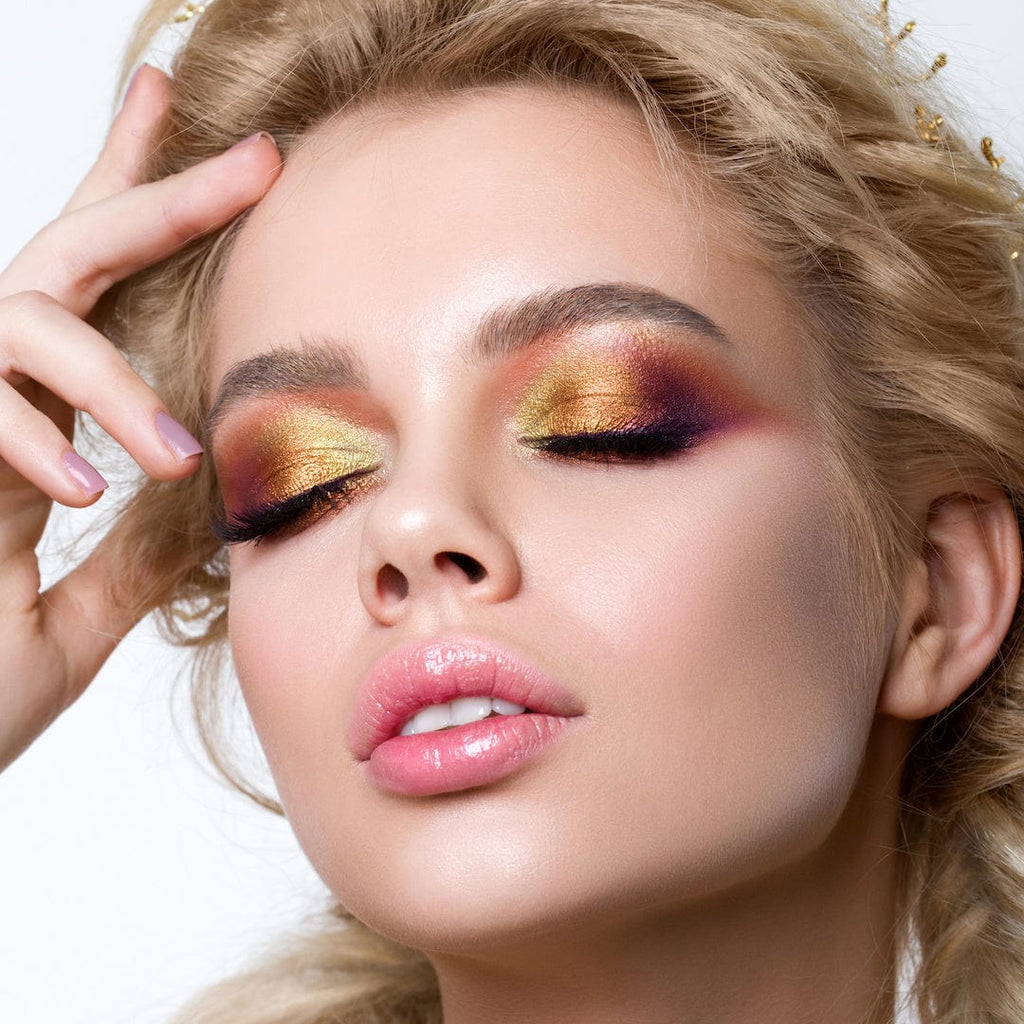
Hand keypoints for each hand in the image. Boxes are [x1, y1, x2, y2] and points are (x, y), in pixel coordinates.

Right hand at [0, 65, 281, 770]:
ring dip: (107, 378)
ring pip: (20, 324)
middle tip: (259, 157)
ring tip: (172, 454)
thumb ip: (131, 560)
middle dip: (158, 196)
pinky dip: (27, 439)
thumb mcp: (75, 619)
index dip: (145, 212)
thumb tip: (209, 514)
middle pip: (70, 260)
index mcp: (34, 434)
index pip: (97, 305)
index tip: (235, 160)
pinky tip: (83, 488)